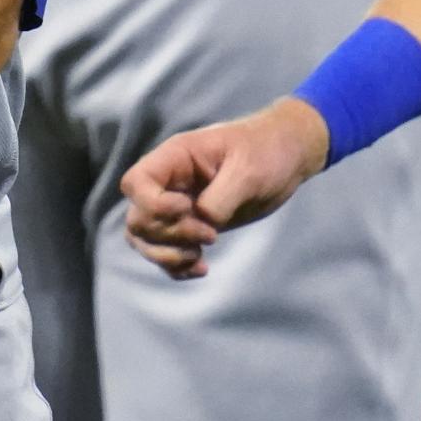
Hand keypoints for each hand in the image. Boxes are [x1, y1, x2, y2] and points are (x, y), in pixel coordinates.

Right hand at [120, 97, 329, 278]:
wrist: (285, 157)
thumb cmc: (266, 152)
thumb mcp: (249, 171)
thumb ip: (221, 197)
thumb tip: (204, 222)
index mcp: (175, 157)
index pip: (135, 183)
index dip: (153, 205)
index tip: (188, 208)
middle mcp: (169, 182)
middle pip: (137, 218)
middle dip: (169, 235)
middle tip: (210, 235)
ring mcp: (177, 205)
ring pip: (144, 239)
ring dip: (167, 255)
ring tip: (200, 257)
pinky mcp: (190, 225)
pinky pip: (164, 252)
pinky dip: (176, 266)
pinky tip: (202, 268)